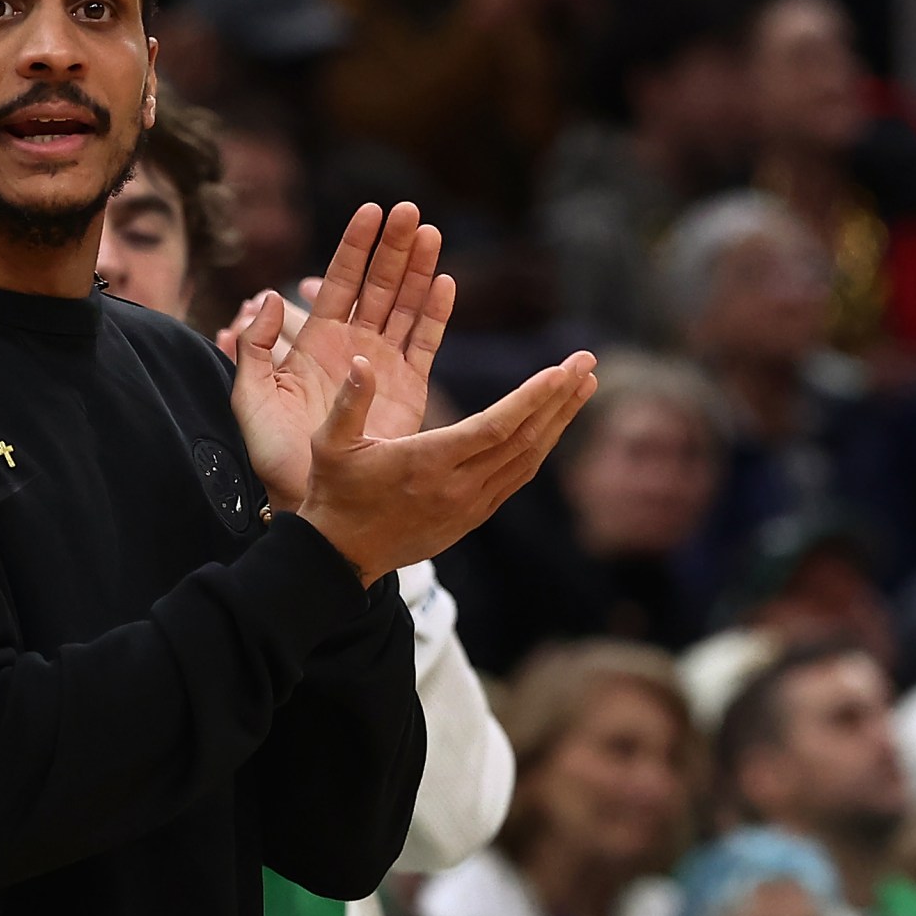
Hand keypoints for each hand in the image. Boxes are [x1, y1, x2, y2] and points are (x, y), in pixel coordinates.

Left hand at [231, 202, 452, 506]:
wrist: (306, 495)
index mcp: (316, 341)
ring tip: (432, 232)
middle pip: (378, 284)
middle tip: (410, 209)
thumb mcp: (249, 396)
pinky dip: (435, 313)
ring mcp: (382, 365)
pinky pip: (425, 343)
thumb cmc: (273, 452)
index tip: (370, 211)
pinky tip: (444, 282)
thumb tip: (267, 297)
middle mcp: (352, 345)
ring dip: (419, 269)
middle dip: (394, 246)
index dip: (355, 246)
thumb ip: (253, 346)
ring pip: (405, 305)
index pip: (339, 282)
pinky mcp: (407, 388)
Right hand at [298, 349, 597, 584]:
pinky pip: (517, 478)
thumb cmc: (333, 494)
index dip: (532, 398)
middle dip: (560, 398)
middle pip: (523, 439)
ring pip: (527, 459)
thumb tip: (361, 360)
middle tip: (586, 361)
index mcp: (426, 463)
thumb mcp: (329, 445)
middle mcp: (456, 486)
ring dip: (559, 421)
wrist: (340, 556)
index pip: (494, 427)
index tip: (562, 370)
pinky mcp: (472, 517)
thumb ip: (349, 402)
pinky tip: (552, 425)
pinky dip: (540, 447)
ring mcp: (469, 505)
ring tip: (582, 386)